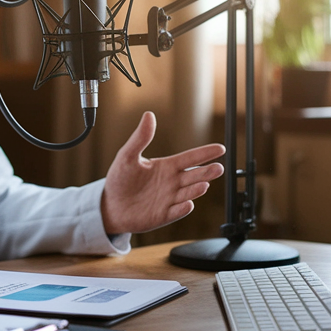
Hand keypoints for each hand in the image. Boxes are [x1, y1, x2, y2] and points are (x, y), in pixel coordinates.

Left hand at [100, 112, 224, 233]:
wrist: (110, 205)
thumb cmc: (120, 180)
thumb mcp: (127, 155)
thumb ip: (140, 137)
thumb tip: (149, 115)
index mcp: (167, 167)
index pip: (190, 158)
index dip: (204, 153)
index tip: (220, 148)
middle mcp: (172, 183)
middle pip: (194, 176)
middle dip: (207, 172)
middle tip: (218, 168)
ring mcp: (169, 200)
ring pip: (187, 193)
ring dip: (196, 189)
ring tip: (204, 184)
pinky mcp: (163, 215)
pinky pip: (175, 212)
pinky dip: (182, 209)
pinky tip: (188, 204)